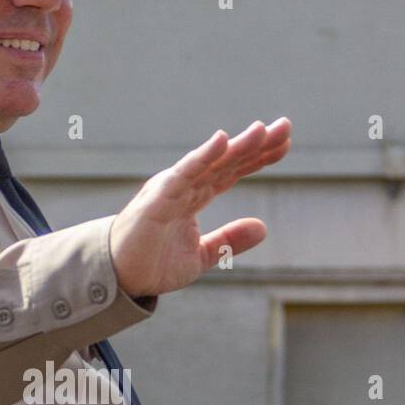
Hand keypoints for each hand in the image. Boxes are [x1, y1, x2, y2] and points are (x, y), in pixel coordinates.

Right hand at [109, 119, 290, 297]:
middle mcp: (185, 185)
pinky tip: (222, 141)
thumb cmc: (152, 263)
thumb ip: (229, 240)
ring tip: (262, 130)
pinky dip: (202, 157)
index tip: (285, 144)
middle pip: (226, 160)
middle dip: (256, 144)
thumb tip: (264, 227)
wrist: (119, 279)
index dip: (258, 157)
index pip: (232, 171)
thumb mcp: (202, 256)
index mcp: (195, 195)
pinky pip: (183, 174)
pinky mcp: (158, 199)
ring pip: (210, 162)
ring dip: (237, 146)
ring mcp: (171, 189)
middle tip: (286, 126)